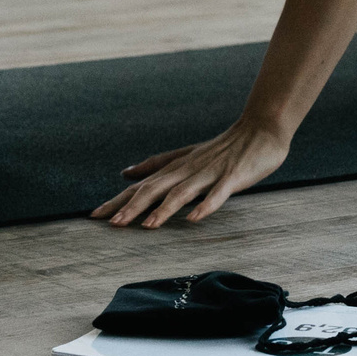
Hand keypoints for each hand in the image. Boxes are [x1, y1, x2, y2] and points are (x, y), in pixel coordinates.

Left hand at [90, 122, 288, 228]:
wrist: (261, 130)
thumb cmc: (224, 147)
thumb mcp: (186, 156)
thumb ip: (157, 165)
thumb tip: (126, 173)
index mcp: (176, 167)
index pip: (141, 185)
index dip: (119, 200)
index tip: (95, 216)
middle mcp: (188, 169)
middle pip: (155, 188)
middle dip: (132, 207)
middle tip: (112, 225)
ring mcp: (210, 173)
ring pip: (182, 192)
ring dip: (164, 209)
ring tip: (148, 226)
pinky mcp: (232, 178)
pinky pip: (217, 194)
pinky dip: (205, 206)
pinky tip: (194, 219)